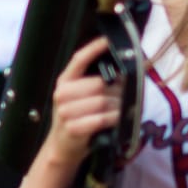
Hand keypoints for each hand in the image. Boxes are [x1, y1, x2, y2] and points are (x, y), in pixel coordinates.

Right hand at [39, 36, 118, 172]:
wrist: (64, 147)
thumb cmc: (78, 118)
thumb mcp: (82, 97)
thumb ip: (96, 83)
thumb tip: (123, 71)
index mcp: (65, 82)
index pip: (79, 59)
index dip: (94, 48)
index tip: (109, 40)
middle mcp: (62, 94)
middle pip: (99, 84)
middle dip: (117, 90)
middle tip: (125, 96)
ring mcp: (65, 112)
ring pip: (103, 102)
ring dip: (118, 106)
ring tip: (121, 110)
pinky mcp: (73, 128)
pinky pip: (102, 118)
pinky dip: (114, 119)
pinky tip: (117, 120)